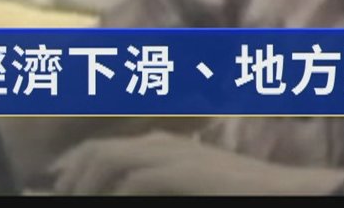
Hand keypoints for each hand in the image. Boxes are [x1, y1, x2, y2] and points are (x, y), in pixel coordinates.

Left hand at [47, 131, 343, 194]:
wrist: (285, 192)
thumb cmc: (240, 193)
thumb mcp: (192, 186)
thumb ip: (162, 185)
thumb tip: (125, 194)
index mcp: (163, 146)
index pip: (102, 148)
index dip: (74, 168)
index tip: (58, 189)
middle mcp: (162, 143)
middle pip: (96, 151)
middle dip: (70, 177)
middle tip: (58, 198)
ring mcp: (171, 154)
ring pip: (105, 160)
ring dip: (84, 186)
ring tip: (75, 203)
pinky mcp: (180, 170)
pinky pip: (128, 183)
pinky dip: (111, 198)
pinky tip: (106, 207)